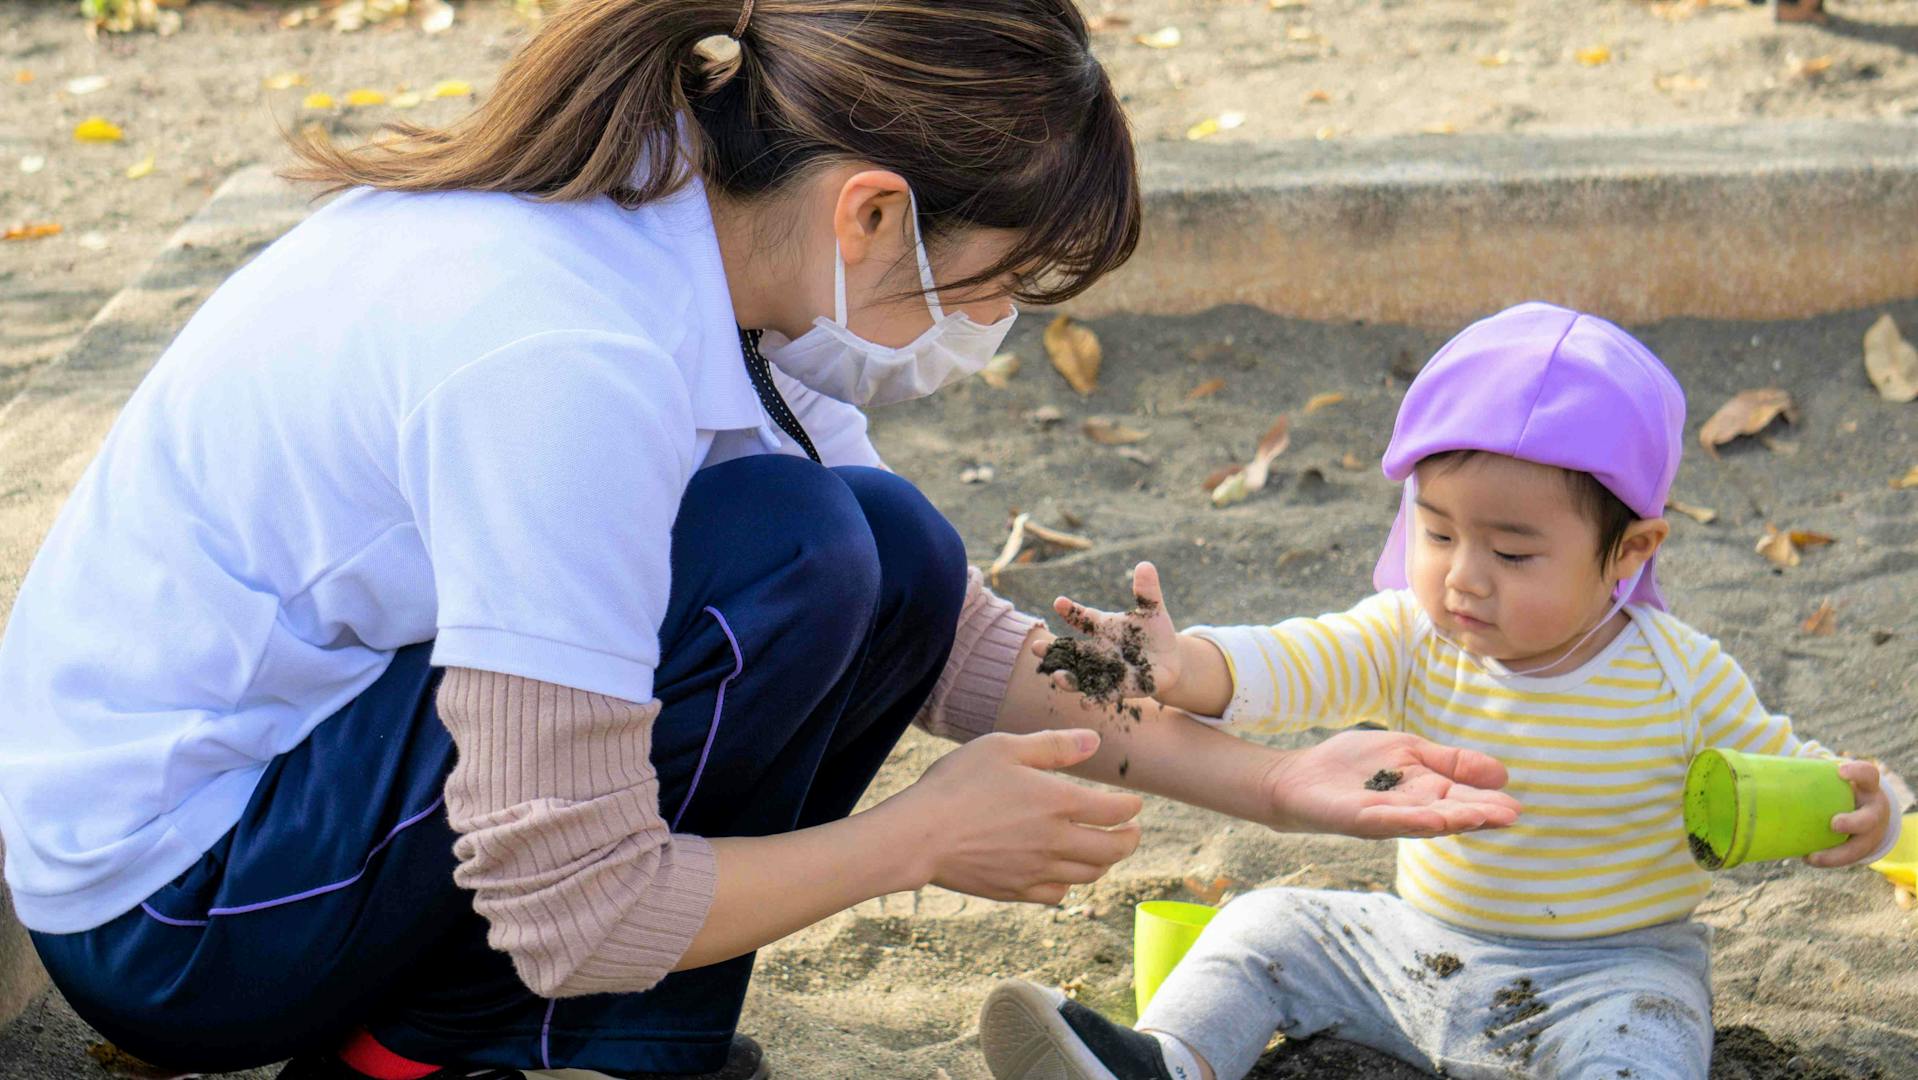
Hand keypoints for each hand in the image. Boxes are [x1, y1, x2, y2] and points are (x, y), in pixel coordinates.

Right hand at [881, 729, 1143, 904]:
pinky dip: (1070, 884)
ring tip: (1103, 850)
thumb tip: (1095, 742)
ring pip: (1089, 875)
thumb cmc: (958, 784)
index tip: (1134, 803)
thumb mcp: (1004, 748)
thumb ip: (1054, 745)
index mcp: (1059, 803)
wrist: (920, 835)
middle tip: (1131, 832)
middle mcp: (1056, 842)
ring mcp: (1037, 871)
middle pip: (1112, 851)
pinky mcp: (1015, 891)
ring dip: (1104, 862)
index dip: (1131, 807)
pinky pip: (1058, 895)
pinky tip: (1063, 872)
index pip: (1116, 811)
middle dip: (1129, 840)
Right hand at [1033, 562, 1182, 701]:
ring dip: (1068, 678)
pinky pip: (1104, 694)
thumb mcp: (1152, 610)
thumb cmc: (1155, 631)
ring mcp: (1105, 670)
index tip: (1059, 602)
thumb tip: (1146, 565)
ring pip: (1080, 675)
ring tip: (1057, 677)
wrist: (1168, 661)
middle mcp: (1097, 649)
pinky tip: (1085, 703)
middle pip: (1070, 650)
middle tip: (1036, 648)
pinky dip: (1094, 698)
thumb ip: (1146, 591)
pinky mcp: (1120, 688)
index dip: (1071, 610)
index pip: (1082, 617)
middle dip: (1053, 650)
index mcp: (1102, 626)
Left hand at [1259, 730, 1522, 837]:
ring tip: (1483, 817)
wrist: (1300, 776)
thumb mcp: (1409, 751)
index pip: (1462, 797)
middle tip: (1511, 815)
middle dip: (1480, 814)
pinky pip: (1389, 821)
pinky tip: (1434, 819)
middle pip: (1451, 813)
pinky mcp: (1359, 820)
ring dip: (1454, 820)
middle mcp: (1411, 810)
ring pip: (1426, 820)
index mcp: (1425, 792)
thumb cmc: (1353, 766)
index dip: (1488, 802)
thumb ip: (1451, 761)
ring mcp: (1386, 817)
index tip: (1516, 806)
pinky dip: (1412, 820)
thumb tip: (1501, 772)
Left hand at [1806, 760, 1893, 868]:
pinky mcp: (1861, 849)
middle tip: (1834, 824)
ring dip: (1836, 854)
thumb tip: (1776, 765)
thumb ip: (1816, 771)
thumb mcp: (1838, 779)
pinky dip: (1828, 860)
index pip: (1869, 775)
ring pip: (1858, 847)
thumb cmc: (1844, 789)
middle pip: (1869, 818)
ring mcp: (1870, 834)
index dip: (1857, 773)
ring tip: (1813, 857)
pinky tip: (1808, 858)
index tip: (1840, 771)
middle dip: (1853, 823)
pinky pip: (1846, 858)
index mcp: (1868, 788)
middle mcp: (1873, 811)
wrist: (1870, 812)